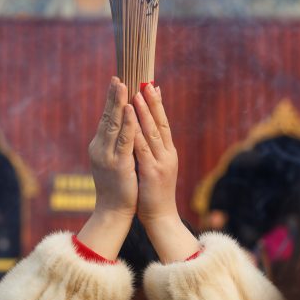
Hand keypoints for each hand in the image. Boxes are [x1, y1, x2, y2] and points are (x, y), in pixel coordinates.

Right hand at [77, 77, 137, 258]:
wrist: (113, 211)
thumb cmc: (117, 186)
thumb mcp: (114, 160)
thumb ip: (116, 143)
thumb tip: (121, 126)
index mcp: (100, 145)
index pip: (107, 118)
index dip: (112, 100)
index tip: (118, 81)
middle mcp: (100, 147)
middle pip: (107, 116)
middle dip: (113, 95)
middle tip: (118, 75)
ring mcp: (106, 155)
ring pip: (113, 123)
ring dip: (118, 103)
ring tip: (123, 84)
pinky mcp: (117, 163)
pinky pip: (123, 139)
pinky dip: (126, 122)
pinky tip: (130, 108)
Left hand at [133, 84, 177, 224]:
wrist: (161, 217)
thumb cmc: (155, 192)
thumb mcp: (157, 167)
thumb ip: (153, 150)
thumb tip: (146, 133)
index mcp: (168, 152)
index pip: (163, 123)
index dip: (158, 105)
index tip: (151, 86)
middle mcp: (167, 154)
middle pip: (160, 123)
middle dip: (152, 102)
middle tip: (146, 82)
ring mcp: (161, 163)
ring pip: (152, 133)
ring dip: (144, 114)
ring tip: (137, 96)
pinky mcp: (152, 173)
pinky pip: (143, 150)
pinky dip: (137, 135)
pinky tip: (130, 123)